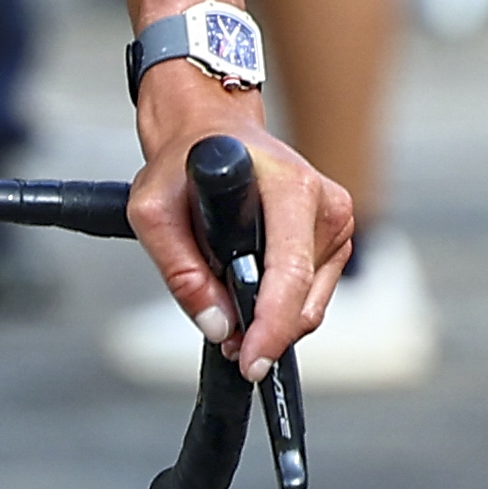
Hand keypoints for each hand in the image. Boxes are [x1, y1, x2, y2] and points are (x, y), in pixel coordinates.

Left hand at [126, 64, 349, 381]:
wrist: (207, 129)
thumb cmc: (180, 162)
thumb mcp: (151, 209)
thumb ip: (179, 270)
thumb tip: (216, 326)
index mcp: (289, 187)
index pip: (290, 271)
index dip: (271, 325)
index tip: (251, 359)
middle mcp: (325, 203)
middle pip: (306, 296)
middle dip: (267, 331)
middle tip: (227, 345)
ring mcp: (336, 220)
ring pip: (311, 299)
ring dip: (272, 318)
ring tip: (227, 310)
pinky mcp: (335, 235)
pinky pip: (312, 289)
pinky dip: (282, 303)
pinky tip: (248, 293)